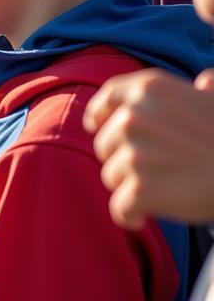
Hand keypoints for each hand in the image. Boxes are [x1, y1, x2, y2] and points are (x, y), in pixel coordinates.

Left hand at [85, 68, 213, 228]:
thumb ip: (206, 88)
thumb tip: (205, 82)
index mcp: (149, 89)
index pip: (107, 98)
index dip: (100, 114)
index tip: (97, 126)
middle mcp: (134, 116)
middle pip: (106, 144)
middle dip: (125, 158)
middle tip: (160, 168)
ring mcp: (134, 153)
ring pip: (112, 176)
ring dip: (131, 187)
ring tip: (167, 188)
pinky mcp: (138, 189)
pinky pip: (120, 208)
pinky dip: (130, 216)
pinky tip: (143, 218)